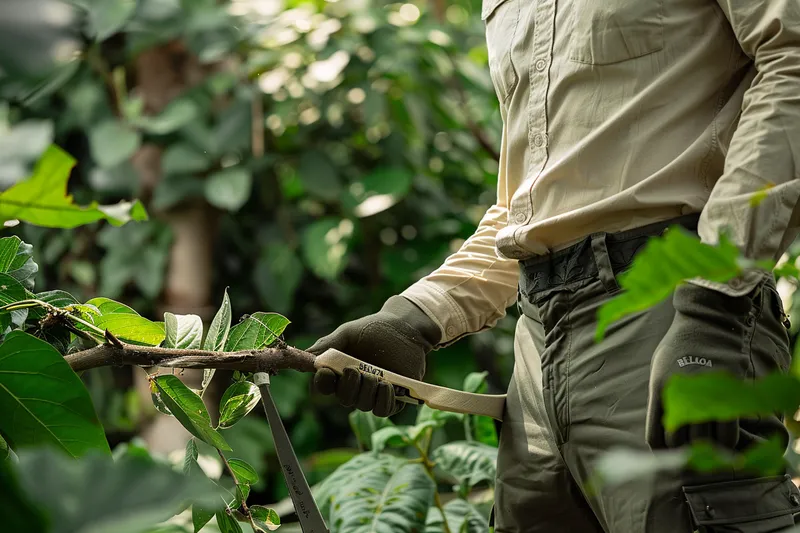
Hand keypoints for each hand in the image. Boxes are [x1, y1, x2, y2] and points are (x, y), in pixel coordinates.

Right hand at [308, 295, 440, 416]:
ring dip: (366, 392)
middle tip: (355, 371)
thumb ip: (326, 346)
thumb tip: (304, 357)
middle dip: (348, 387)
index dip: (323, 383)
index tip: (325, 372)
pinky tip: (386, 386)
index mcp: (340, 371)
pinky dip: (383, 400)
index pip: (324, 386)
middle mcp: (355, 386)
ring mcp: (374, 393)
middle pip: (344, 398)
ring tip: (375, 377)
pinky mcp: (394, 397)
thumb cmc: (374, 329)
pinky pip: (383, 410)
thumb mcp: (347, 333)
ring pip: (363, 405)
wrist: (404, 327)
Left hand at [646, 281, 758, 449]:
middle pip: (679, 444)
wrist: (707, 322)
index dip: (662, 450)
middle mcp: (682, 397)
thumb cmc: (679, 346)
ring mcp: (708, 397)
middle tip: (689, 442)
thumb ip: (659, 398)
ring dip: (706, 446)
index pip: (656, 439)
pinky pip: (729, 434)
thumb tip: (664, 429)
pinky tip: (722, 433)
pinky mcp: (731, 395)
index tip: (668, 448)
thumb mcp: (659, 370)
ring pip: (705, 443)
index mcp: (659, 391)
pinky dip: (726, 440)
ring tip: (706, 439)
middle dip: (682, 447)